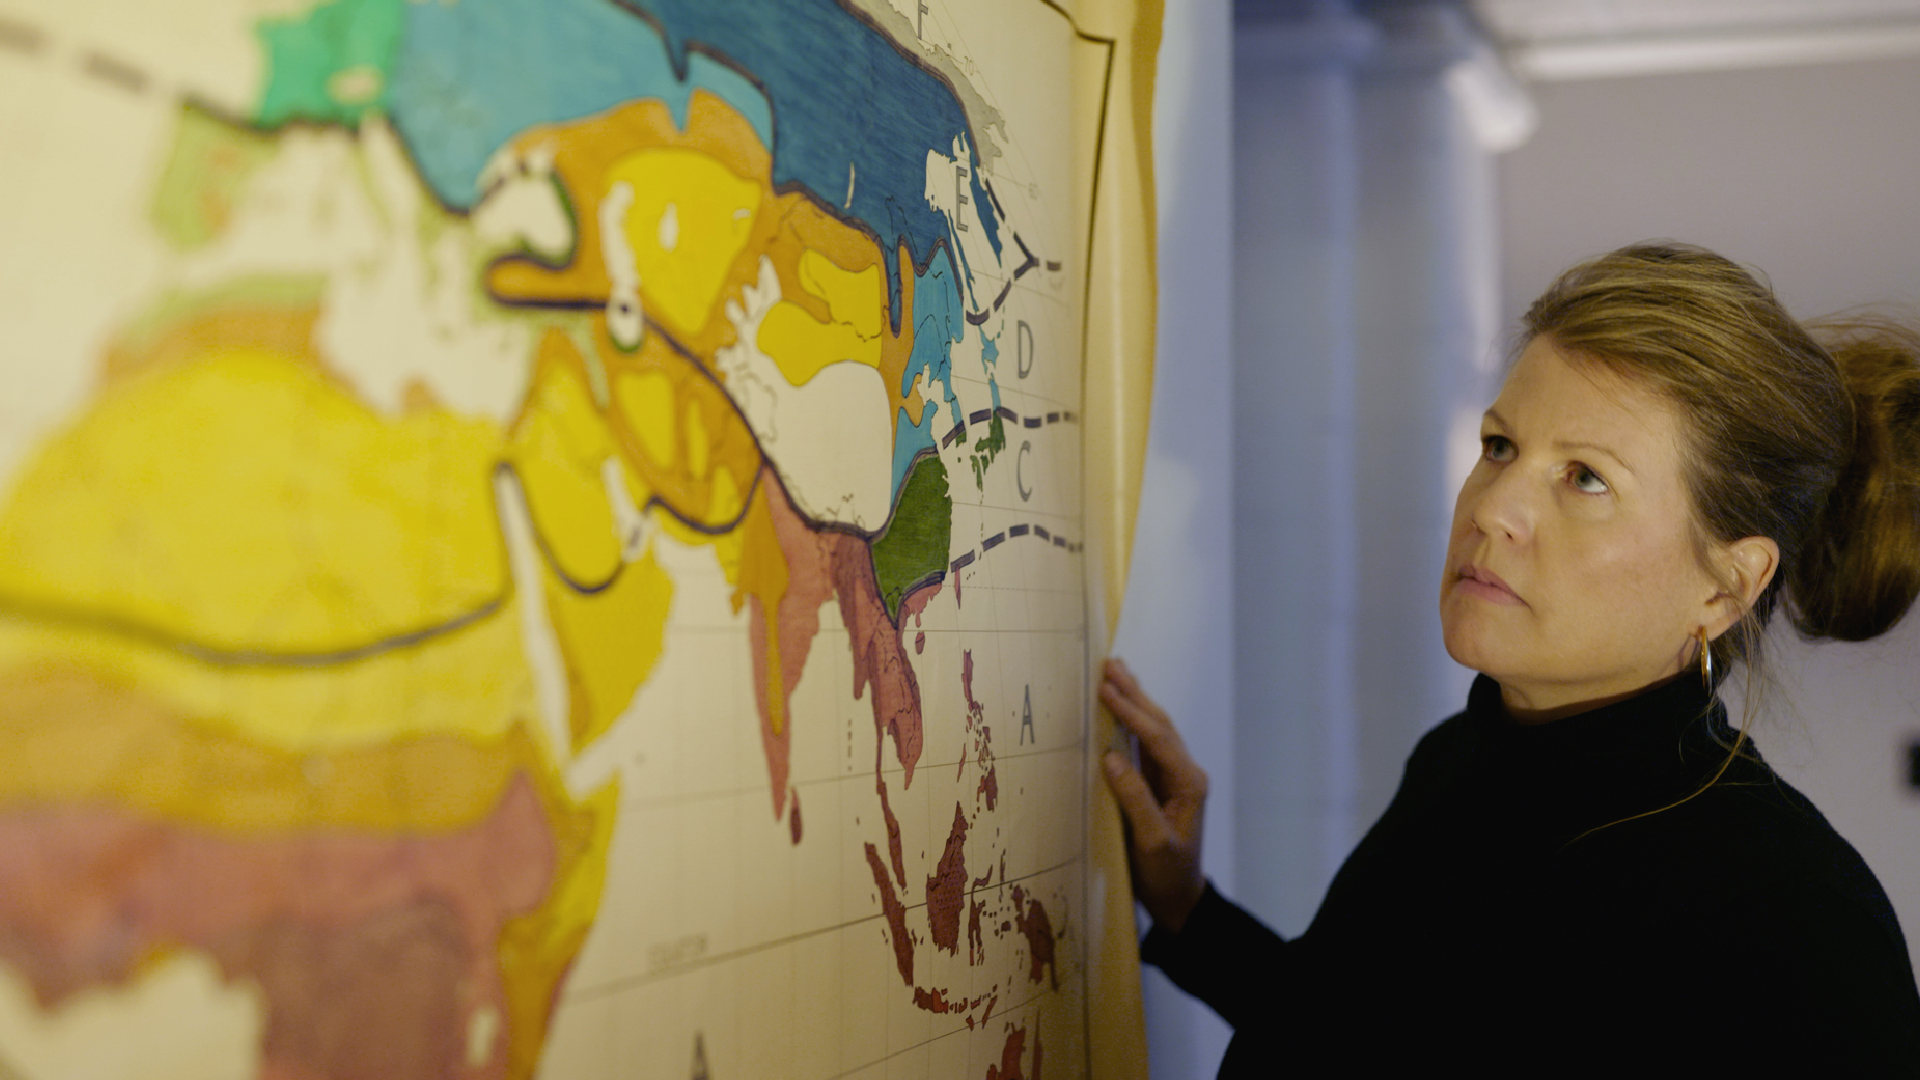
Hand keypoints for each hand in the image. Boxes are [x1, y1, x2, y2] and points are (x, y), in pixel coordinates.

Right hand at [1099, 657, 1207, 933]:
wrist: (1179, 898)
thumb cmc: (1166, 875)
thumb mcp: (1152, 842)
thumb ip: (1135, 799)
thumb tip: (1112, 758)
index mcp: (1188, 783)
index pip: (1158, 738)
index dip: (1132, 712)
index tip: (1107, 689)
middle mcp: (1184, 773)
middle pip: (1158, 724)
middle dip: (1134, 693)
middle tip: (1110, 664)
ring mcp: (1172, 777)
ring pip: (1152, 730)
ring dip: (1133, 700)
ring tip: (1113, 672)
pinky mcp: (1158, 784)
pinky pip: (1143, 745)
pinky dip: (1130, 721)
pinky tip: (1117, 707)